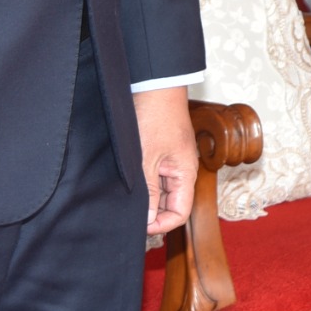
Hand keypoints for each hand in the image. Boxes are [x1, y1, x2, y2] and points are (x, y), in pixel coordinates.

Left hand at [133, 85, 198, 234]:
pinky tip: (127, 182)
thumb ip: (149, 192)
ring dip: (145, 197)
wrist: (154, 84)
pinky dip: (142, 183)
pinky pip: (154, 176)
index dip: (161, 224)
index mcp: (185, 173)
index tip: (138, 226)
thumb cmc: (155, 116)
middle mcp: (181, 169)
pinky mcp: (160, 151)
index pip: (180, 212)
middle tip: (127, 214)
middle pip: (170, 203)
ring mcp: (171, 160)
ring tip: (125, 198)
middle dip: (151, 212)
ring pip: (160, 190)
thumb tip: (148, 221)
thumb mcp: (147, 159)